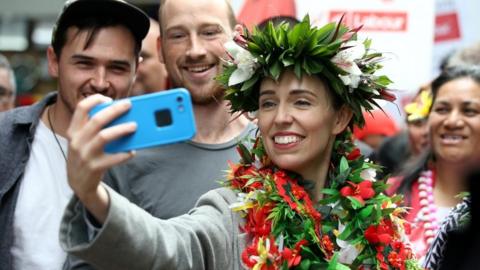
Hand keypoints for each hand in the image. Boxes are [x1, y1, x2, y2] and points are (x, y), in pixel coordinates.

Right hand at [66, 94, 136, 222]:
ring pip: (104, 136)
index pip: (81, 108)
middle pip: (96, 120)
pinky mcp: (94, 167)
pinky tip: (132, 151)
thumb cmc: (87, 155)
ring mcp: (85, 155)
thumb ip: (96, 128)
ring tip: (135, 126)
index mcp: (73, 131)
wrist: (78, 183)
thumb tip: (123, 116)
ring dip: (121, 129)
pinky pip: (113, 158)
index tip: (109, 98)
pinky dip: (124, 154)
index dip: (95, 100)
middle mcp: (77, 141)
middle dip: (115, 110)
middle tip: (129, 105)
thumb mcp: (84, 141)